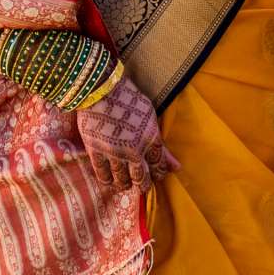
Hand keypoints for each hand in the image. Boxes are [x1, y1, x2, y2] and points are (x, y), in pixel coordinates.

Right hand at [75, 76, 177, 194]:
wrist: (101, 90)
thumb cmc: (129, 99)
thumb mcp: (150, 118)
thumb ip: (161, 145)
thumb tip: (177, 167)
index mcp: (151, 139)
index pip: (159, 166)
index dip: (159, 173)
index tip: (157, 175)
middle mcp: (134, 149)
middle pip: (141, 178)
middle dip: (143, 184)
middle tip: (141, 185)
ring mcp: (114, 152)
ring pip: (122, 180)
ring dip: (125, 185)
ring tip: (126, 184)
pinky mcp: (96, 151)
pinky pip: (103, 175)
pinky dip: (107, 181)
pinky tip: (110, 181)